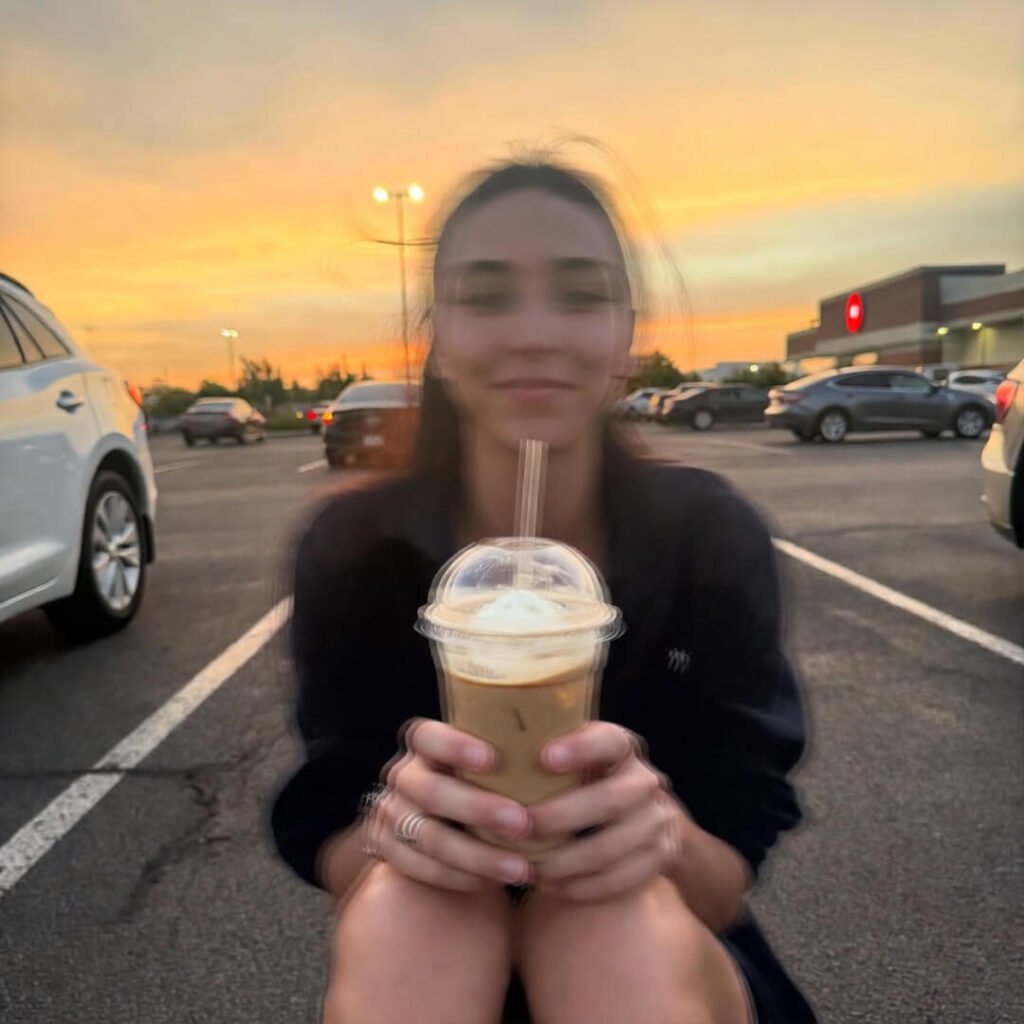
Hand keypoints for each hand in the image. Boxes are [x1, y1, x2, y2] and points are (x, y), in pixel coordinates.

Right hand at [367, 718, 533, 892]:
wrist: (441, 822)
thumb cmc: (483, 782)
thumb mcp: (488, 761)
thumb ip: (510, 755)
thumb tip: (567, 752)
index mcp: (424, 743)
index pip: (428, 735)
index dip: (455, 746)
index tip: (493, 760)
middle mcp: (404, 774)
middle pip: (432, 791)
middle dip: (478, 809)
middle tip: (523, 823)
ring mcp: (391, 812)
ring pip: (429, 836)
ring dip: (477, 855)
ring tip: (521, 868)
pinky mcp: (388, 849)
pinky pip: (421, 868)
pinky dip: (460, 878)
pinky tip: (494, 883)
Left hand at [530, 722, 681, 902]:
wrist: (643, 810)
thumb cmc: (587, 778)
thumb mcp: (577, 754)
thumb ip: (546, 750)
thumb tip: (483, 752)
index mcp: (621, 746)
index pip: (608, 740)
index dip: (580, 748)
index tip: (544, 757)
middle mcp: (644, 780)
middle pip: (608, 800)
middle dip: (560, 818)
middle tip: (519, 830)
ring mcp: (657, 820)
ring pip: (611, 848)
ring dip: (564, 863)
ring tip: (528, 869)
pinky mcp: (660, 856)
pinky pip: (620, 879)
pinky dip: (581, 887)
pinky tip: (550, 886)